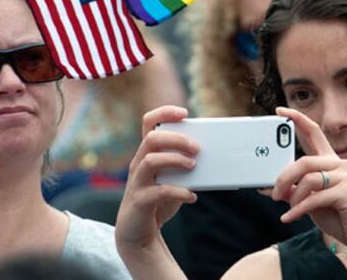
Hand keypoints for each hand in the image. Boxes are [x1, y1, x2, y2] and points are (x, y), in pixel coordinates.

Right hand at [115, 106, 198, 257]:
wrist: (138, 234)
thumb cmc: (158, 200)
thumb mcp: (171, 177)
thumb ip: (183, 164)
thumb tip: (210, 154)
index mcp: (146, 153)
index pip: (149, 122)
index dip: (165, 112)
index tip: (184, 112)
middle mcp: (138, 164)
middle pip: (151, 139)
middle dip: (177, 139)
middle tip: (196, 148)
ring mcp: (137, 182)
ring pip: (150, 161)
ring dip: (175, 160)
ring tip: (193, 166)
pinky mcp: (140, 202)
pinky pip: (158, 192)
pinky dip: (179, 191)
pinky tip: (192, 196)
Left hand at [271, 107, 346, 264]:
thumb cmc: (339, 217)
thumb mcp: (311, 201)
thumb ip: (294, 191)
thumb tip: (267, 187)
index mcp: (331, 161)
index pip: (314, 132)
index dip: (297, 119)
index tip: (280, 111)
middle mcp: (340, 164)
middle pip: (304, 161)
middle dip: (284, 177)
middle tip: (273, 193)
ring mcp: (346, 177)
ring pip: (308, 178)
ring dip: (293, 195)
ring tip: (287, 208)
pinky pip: (315, 197)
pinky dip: (299, 209)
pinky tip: (290, 217)